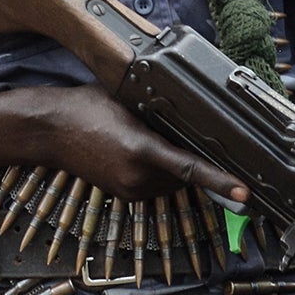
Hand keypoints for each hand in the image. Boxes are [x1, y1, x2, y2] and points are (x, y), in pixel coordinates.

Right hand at [23, 85, 248, 203]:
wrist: (49, 130)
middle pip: (186, 177)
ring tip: (154, 139)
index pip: (192, 168)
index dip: (221, 181)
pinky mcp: (123, 194)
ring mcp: (130, 189)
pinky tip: (144, 150)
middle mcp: (137, 177)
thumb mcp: (129, 100)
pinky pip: (156, 187)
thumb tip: (193, 116)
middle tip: (184, 134)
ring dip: (176, 169)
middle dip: (193, 160)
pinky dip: (160, 173)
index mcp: (142, 151)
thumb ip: (162, 113)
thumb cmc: (86, 108)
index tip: (244, 192)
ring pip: (172, 184)